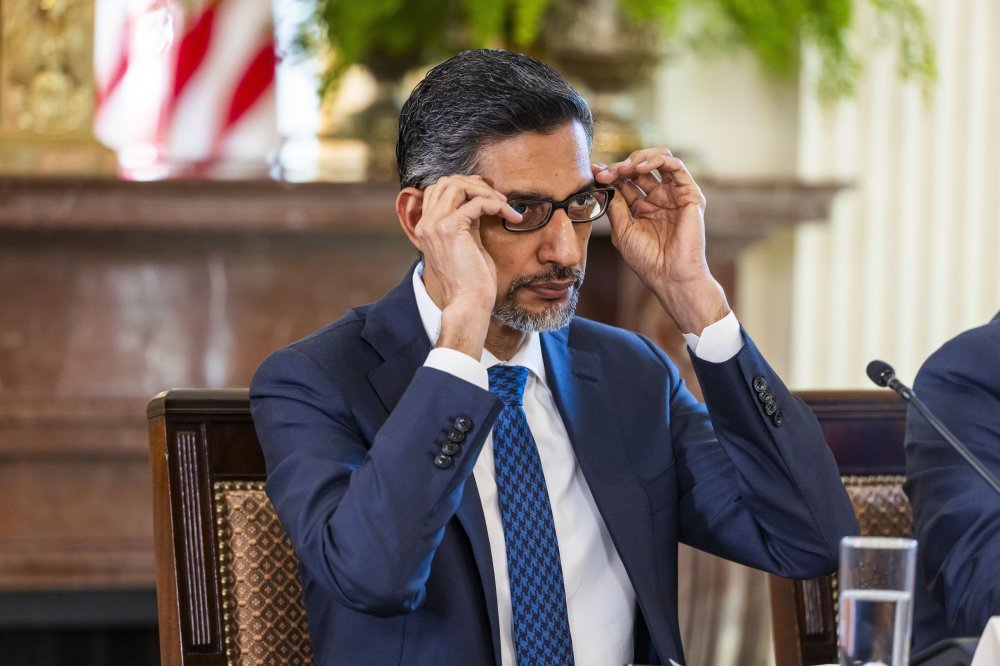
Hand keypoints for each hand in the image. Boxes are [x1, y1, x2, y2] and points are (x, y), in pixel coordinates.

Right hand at [404, 175, 522, 355]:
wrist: (468, 303)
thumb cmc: (472, 280)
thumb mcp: (466, 243)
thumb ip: (466, 222)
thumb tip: (480, 203)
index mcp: (427, 227)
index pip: (438, 190)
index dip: (464, 186)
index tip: (488, 197)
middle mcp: (426, 223)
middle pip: (446, 182)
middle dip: (475, 184)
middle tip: (498, 199)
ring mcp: (435, 225)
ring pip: (458, 185)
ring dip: (485, 191)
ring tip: (504, 205)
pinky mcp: (450, 228)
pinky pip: (477, 202)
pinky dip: (497, 205)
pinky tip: (511, 217)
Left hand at [594, 148, 729, 333]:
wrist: (670, 275)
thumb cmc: (647, 259)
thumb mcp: (623, 229)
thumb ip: (615, 205)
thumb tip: (602, 183)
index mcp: (642, 208)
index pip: (625, 182)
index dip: (609, 174)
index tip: (592, 172)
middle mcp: (659, 198)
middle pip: (639, 169)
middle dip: (620, 167)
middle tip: (605, 173)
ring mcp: (674, 195)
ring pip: (658, 160)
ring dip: (638, 159)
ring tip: (623, 169)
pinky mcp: (690, 194)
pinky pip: (676, 166)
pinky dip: (657, 160)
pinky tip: (639, 168)